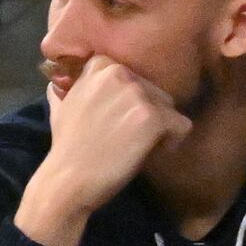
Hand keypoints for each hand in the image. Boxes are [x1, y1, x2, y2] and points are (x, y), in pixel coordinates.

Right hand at [17, 56, 189, 245]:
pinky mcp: (153, 117)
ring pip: (170, 108)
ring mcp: (137, 95)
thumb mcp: (63, 105)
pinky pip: (181, 126)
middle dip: (146, 114)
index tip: (117, 118)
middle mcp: (120, 74)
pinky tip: (146, 153)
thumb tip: (65, 80)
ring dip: (158, 128)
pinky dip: (169, 143)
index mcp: (100, 67)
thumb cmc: (65, 146)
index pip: (135, 76)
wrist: (67, 179)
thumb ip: (76, 87)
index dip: (130, 99)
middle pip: (155, 92)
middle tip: (124, 136)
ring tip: (133, 146)